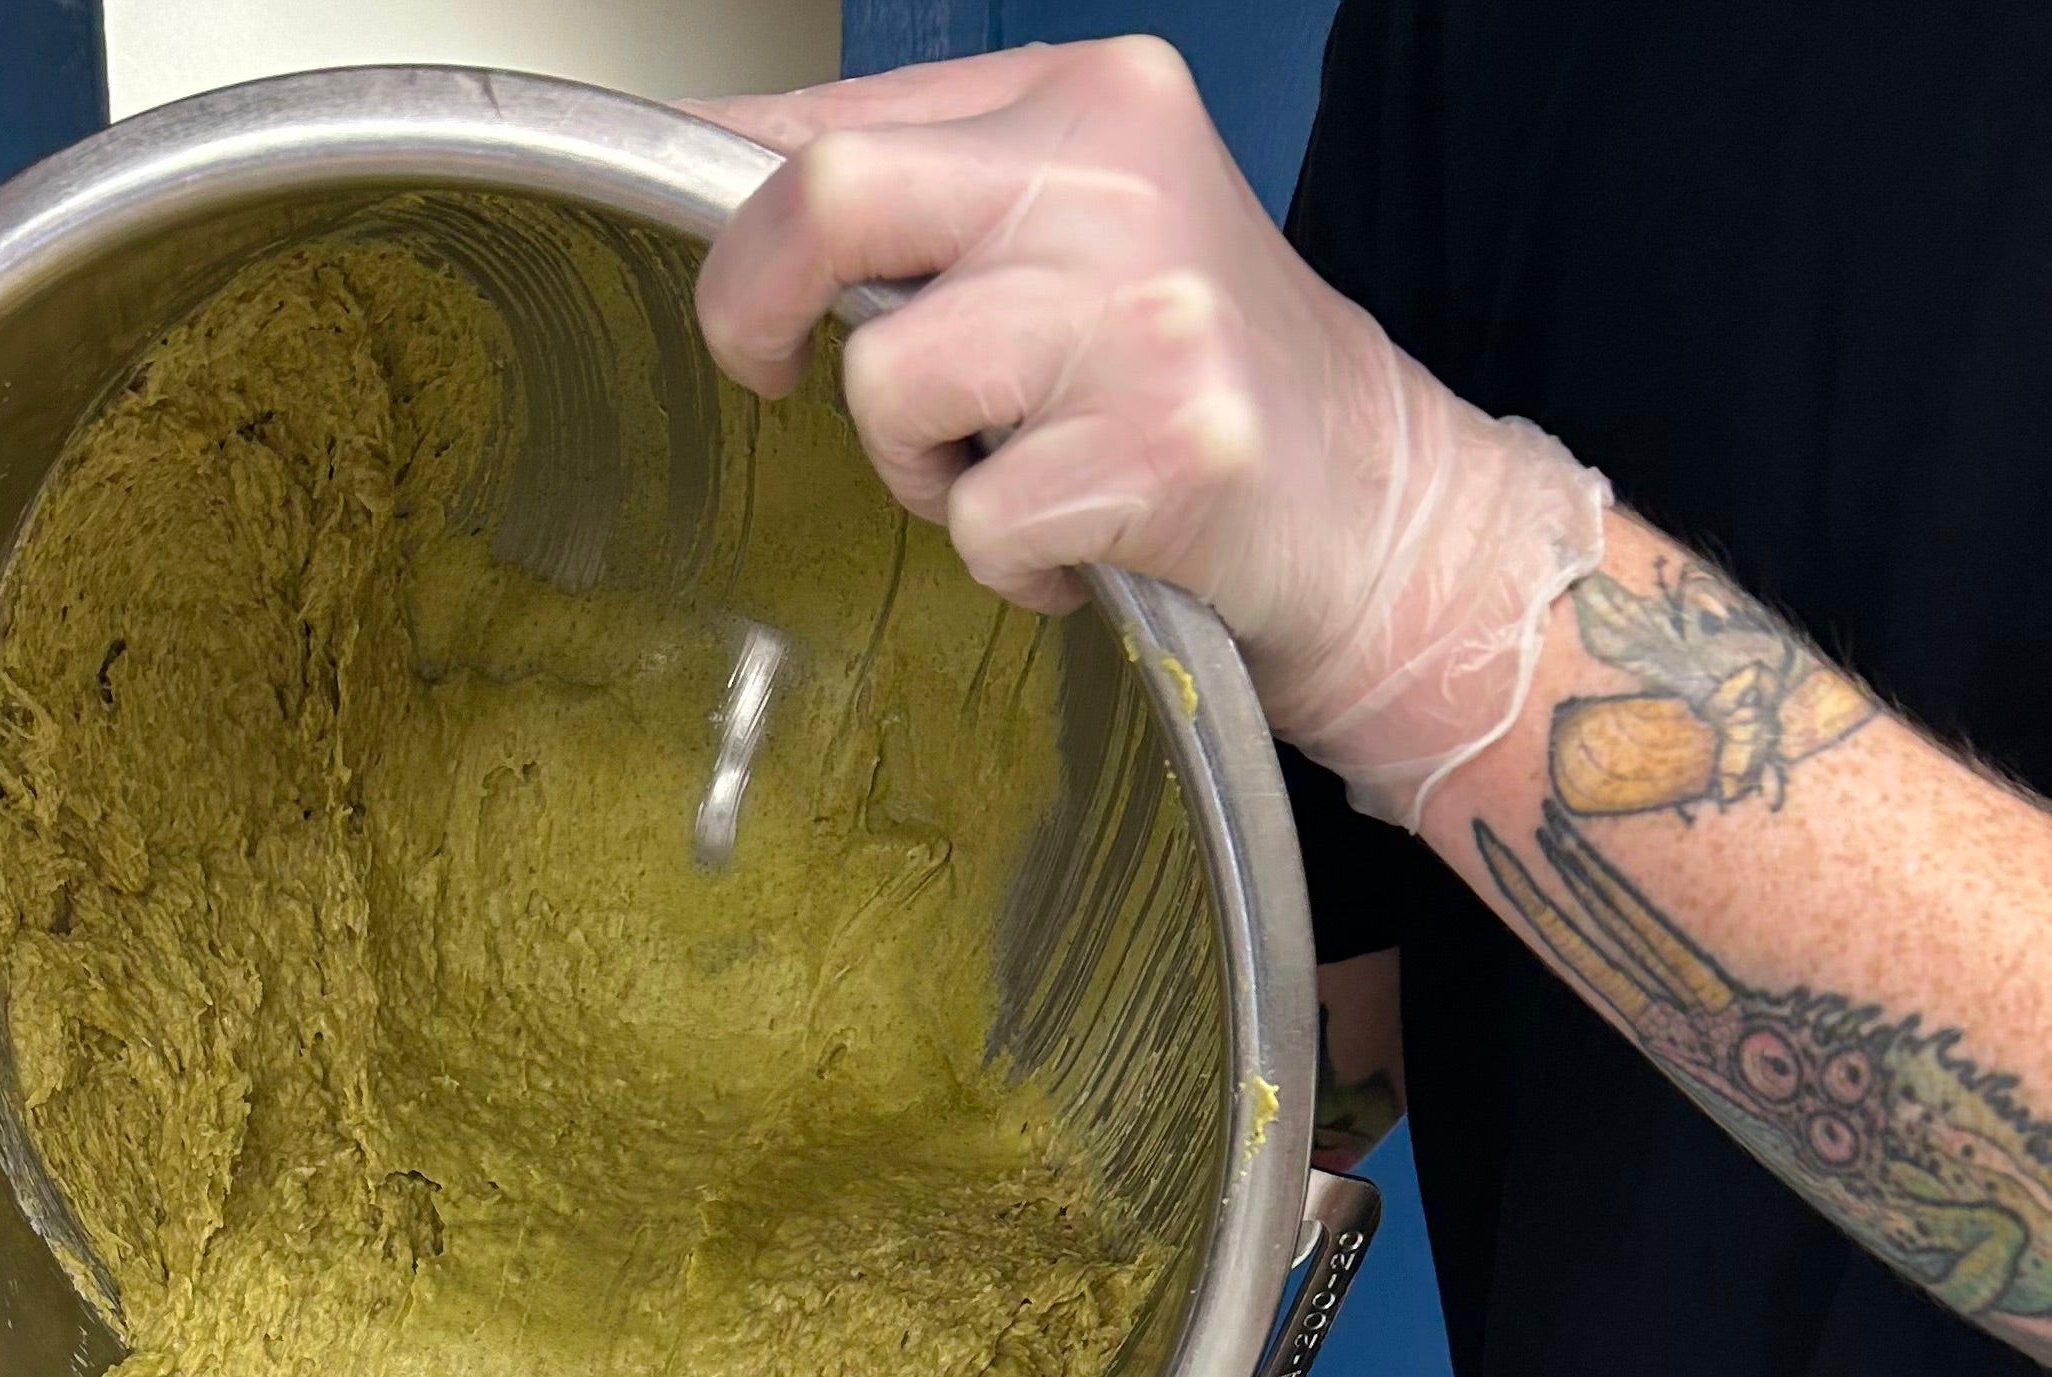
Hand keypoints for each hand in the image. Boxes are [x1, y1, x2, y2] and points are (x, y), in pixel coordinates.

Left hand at [691, 42, 1604, 829]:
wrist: (1373, 502)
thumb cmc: (1197, 375)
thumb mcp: (1075, 236)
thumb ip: (925, 206)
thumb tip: (722, 190)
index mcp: (1088, 98)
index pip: (834, 117)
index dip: (730, 211)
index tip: (727, 286)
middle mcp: (1116, 178)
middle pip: (829, 194)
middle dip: (750, 300)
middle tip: (765, 367)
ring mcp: (1144, 312)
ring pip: (888, 381)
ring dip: (915, 465)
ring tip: (1007, 471)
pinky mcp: (1162, 446)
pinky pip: (979, 518)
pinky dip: (1006, 559)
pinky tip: (1081, 535)